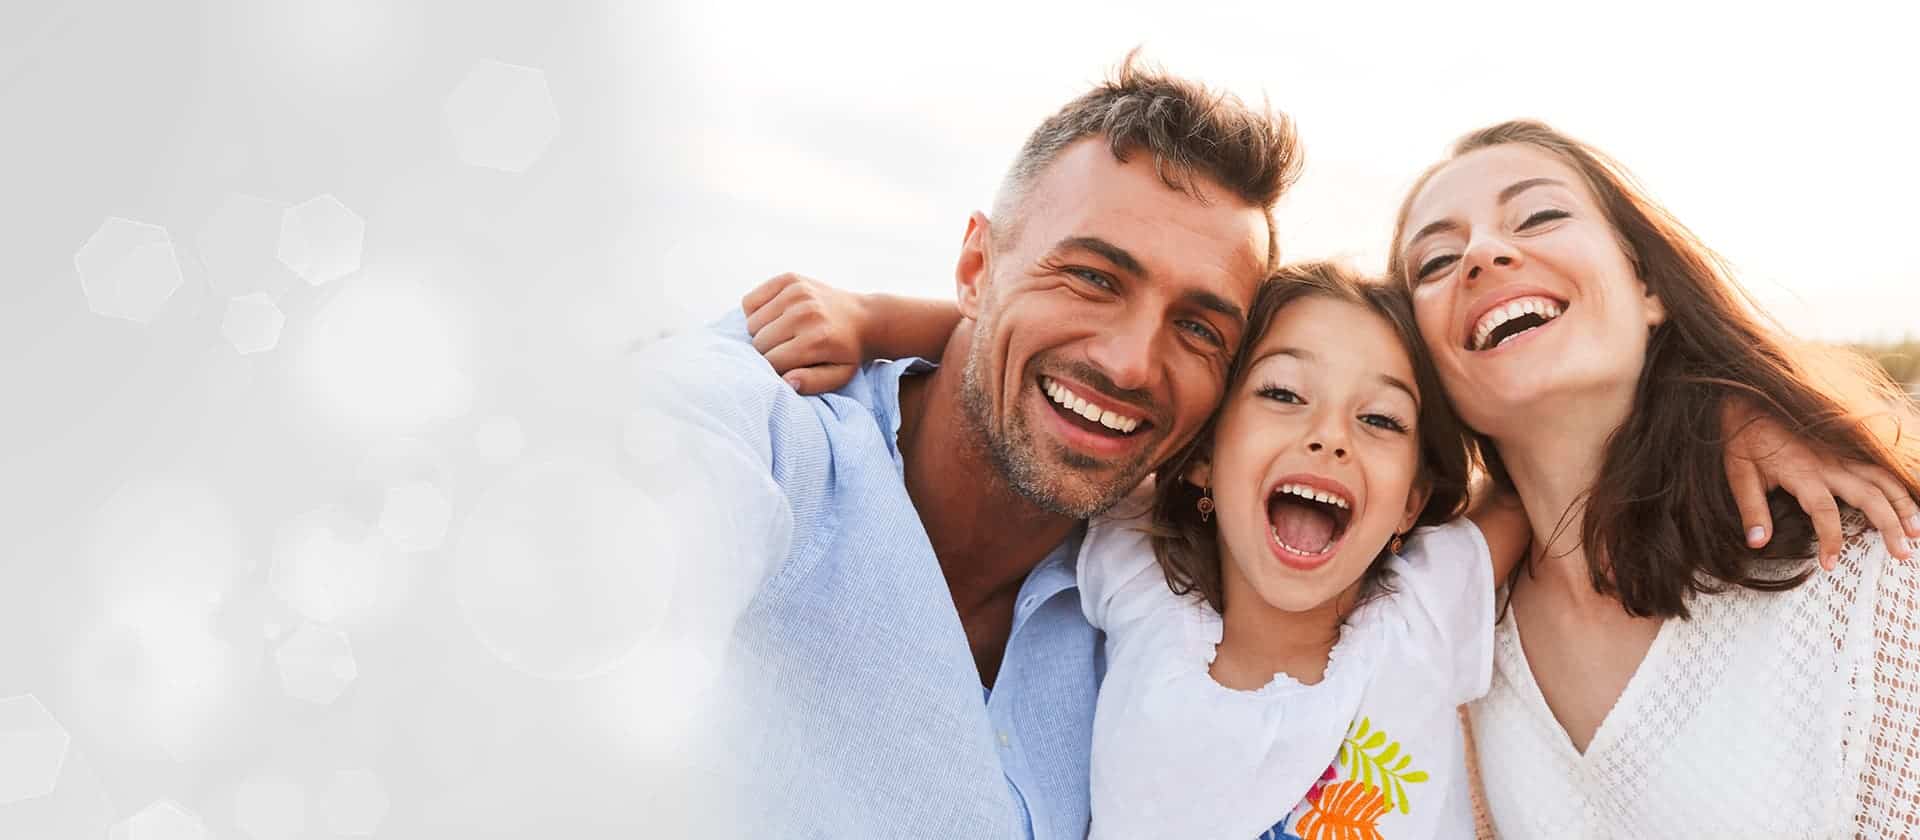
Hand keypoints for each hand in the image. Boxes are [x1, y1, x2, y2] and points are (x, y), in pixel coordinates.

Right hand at [741, 273, 864, 394]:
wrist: (864, 318)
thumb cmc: (846, 352)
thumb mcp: (838, 376)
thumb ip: (812, 383)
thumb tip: (786, 382)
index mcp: (817, 339)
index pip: (772, 361)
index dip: (776, 369)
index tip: (787, 367)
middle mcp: (805, 312)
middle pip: (759, 342)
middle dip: (767, 352)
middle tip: (785, 350)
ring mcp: (796, 292)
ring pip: (752, 323)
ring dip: (760, 333)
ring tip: (781, 335)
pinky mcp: (789, 279)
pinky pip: (750, 302)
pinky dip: (755, 313)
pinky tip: (774, 318)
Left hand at [1723, 405, 1919, 567]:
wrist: (1749, 401)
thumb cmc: (1743, 439)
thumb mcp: (1738, 474)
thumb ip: (1751, 509)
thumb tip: (1757, 543)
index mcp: (1803, 473)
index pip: (1825, 512)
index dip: (1831, 540)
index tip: (1831, 564)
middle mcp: (1829, 464)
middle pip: (1869, 496)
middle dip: (1890, 526)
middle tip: (1903, 554)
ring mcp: (1841, 454)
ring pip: (1882, 479)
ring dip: (1903, 504)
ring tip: (1917, 532)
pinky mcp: (1846, 446)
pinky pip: (1879, 465)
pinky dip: (1897, 483)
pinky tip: (1907, 501)